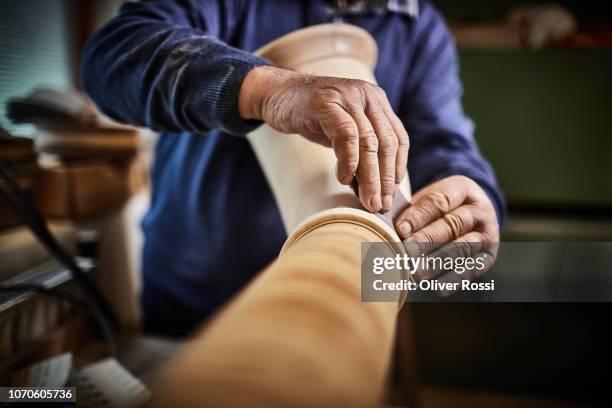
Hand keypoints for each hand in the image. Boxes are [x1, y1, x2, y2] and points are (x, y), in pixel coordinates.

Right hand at [239, 66, 408, 212]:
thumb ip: (359, 154)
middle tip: (380, 205)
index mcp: (376, 102)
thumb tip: (374, 191)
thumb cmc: (311, 117)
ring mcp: (347, 97)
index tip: (392, 194)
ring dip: (370, 177)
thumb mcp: (342, 133)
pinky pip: (346, 135)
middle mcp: (367, 95)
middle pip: (386, 143)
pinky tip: (344, 179)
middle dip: (385, 179)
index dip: (397, 168)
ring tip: (368, 200)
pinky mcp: (326, 103)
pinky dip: (348, 161)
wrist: (277, 94)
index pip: (398, 138)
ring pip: (368, 142)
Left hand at [394, 176, 499, 286]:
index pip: (439, 201)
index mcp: (462, 189)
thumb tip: (380, 218)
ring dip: (439, 262)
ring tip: (417, 272)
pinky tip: (438, 288)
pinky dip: (455, 280)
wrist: (471, 216)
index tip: (400, 228)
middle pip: (452, 225)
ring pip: (463, 248)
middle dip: (427, 240)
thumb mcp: (428, 198)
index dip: (418, 216)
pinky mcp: (488, 257)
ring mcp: (487, 234)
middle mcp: (479, 210)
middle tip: (406, 253)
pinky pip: (473, 269)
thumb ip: (410, 207)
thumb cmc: (438, 208)